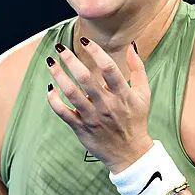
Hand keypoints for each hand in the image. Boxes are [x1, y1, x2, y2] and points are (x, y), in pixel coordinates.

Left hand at [46, 38, 153, 172]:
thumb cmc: (136, 120)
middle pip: (85, 78)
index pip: (108, 68)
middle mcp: (106, 104)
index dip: (95, 51)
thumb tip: (131, 45)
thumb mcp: (143, 94)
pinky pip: (63, 113)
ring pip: (71, 93)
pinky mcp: (81, 128)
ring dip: (58, 76)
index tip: (84, 41)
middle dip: (70, 60)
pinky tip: (50, 89)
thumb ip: (138, 68)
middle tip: (60, 48)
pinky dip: (53, 100)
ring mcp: (92, 117)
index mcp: (122, 94)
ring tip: (50, 63)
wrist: (130, 153)